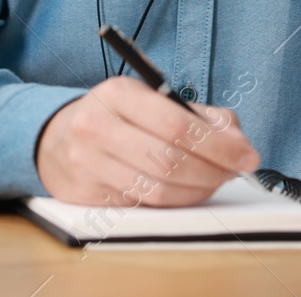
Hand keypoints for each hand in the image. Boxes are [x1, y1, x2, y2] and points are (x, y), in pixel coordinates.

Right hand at [35, 77, 259, 206]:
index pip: (178, 125)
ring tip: (212, 181)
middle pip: (170, 161)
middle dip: (213, 171)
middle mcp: (97, 126)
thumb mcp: (150, 98)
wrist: (54, 138)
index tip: (246, 155)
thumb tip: (237, 140)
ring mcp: (88, 164)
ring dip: (198, 190)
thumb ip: (198, 115)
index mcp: (118, 93)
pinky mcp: (87, 195)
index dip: (220, 145)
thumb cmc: (114, 116)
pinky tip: (185, 190)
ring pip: (158, 191)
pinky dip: (174, 202)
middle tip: (234, 171)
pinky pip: (143, 206)